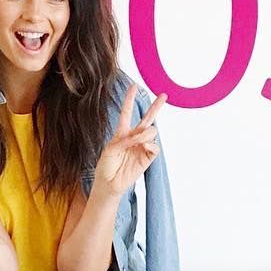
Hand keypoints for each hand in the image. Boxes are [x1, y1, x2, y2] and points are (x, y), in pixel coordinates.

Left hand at [93, 83, 166, 197]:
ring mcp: (142, 146)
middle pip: (146, 118)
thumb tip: (144, 137)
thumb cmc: (106, 166)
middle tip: (164, 95)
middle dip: (155, 107)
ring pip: (152, 131)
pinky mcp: (148, 157)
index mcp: (121, 132)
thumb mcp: (111, 149)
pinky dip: (150, 145)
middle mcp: (134, 137)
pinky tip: (145, 147)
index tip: (134, 86)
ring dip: (145, 133)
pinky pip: (155, 146)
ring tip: (138, 142)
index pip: (127, 113)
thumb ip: (127, 139)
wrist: (109, 184)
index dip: (129, 100)